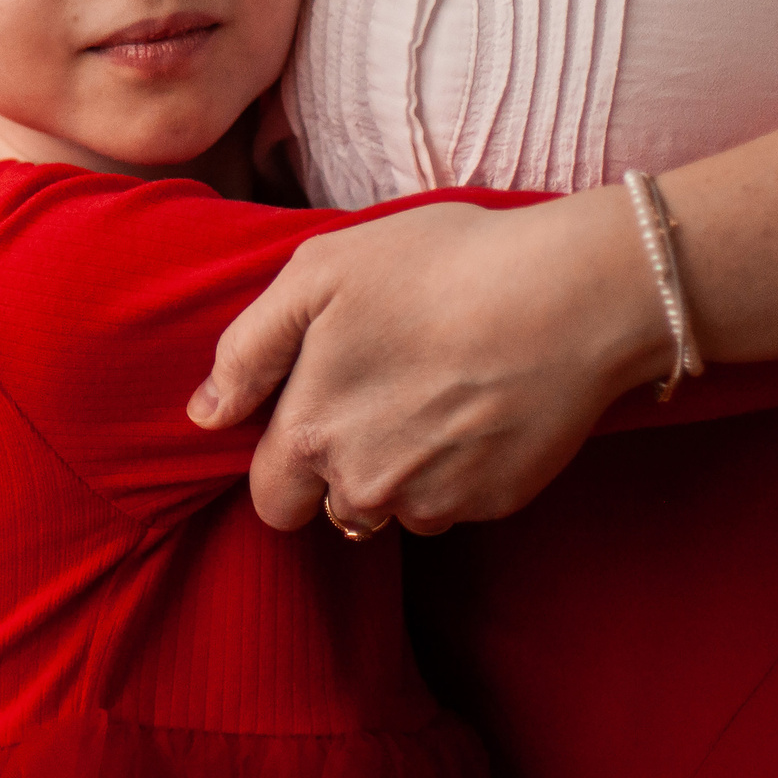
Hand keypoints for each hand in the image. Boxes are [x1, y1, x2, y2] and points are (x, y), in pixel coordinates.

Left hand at [187, 189, 675, 531]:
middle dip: (339, 470)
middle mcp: (366, 486)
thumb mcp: (316, 276)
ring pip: (396, 507)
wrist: (571, 293)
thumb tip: (206, 414)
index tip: (315, 408)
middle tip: (376, 395)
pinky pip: (456, 500)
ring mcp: (437, 501)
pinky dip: (458, 466)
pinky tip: (476, 403)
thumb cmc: (436, 267)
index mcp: (310, 436)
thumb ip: (246, 351)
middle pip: (331, 509)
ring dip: (400, 470)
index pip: (270, 498)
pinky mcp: (498, 501)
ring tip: (431, 390)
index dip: (283, 457)